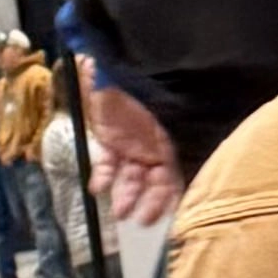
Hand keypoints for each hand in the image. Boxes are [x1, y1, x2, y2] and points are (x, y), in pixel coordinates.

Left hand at [85, 67, 184, 228]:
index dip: (176, 193)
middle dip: (151, 201)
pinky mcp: (111, 141)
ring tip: (120, 213)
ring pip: (132, 178)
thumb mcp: (164, 101)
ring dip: (127, 196)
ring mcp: (134, 144)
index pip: (180, 172)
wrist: (115, 58)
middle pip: (157, 181)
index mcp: (175, 137)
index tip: (175, 212)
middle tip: (143, 220)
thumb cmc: (145, 78)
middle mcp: (157, 145)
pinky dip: (102, 177)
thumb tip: (181, 147)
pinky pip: (108, 164)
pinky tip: (97, 188)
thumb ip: (178, 128)